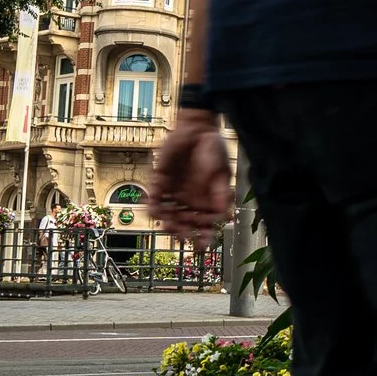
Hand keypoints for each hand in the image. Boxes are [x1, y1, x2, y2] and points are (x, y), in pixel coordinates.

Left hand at [152, 112, 232, 241]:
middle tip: (183, 237)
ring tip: (168, 226)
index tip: (203, 246)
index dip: (204, 237)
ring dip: (167, 223)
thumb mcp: (222, 171)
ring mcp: (174, 193)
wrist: (196, 129)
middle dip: (184, 233)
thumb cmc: (214, 149)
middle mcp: (189, 200)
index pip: (205, 224)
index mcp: (207, 200)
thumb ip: (221, 193)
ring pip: (168, 216)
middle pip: (185, 224)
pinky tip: (153, 212)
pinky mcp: (160, 183)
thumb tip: (224, 215)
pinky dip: (152, 208)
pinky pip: (153, 200)